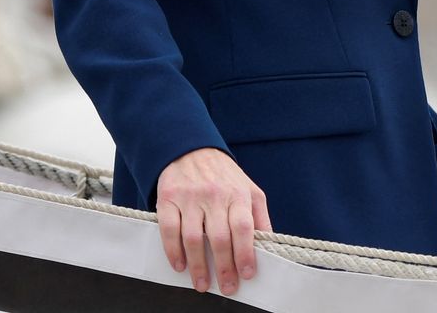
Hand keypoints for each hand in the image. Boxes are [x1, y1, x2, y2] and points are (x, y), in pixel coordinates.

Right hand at [156, 147, 271, 294]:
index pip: (244, 227)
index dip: (245, 253)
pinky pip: (169, 229)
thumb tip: (267, 247)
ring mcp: (190, 196)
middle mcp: (214, 194)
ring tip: (202, 284)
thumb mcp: (248, 188)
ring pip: (193, 238)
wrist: (191, 149)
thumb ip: (258, 216)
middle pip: (220, 237)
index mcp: (237, 193)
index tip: (247, 274)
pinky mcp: (169, 198)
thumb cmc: (223, 176)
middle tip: (226, 287)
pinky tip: (179, 265)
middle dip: (224, 268)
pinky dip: (173, 251)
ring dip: (198, 266)